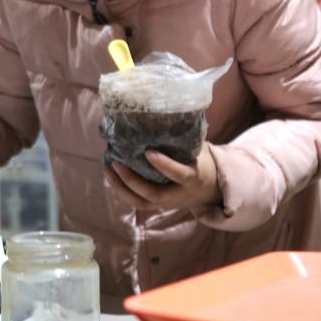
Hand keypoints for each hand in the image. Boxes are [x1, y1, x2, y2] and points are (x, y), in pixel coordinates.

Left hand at [104, 142, 221, 210]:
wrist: (212, 190)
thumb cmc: (202, 162)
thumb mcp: (199, 151)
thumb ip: (183, 139)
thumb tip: (163, 114)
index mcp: (193, 178)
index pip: (178, 174)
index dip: (164, 164)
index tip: (148, 151)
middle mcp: (179, 194)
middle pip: (154, 194)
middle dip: (132, 181)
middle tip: (116, 163)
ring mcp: (167, 203)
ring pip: (141, 203)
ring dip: (122, 189)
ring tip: (107, 171)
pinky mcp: (158, 205)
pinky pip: (138, 202)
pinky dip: (122, 191)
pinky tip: (111, 177)